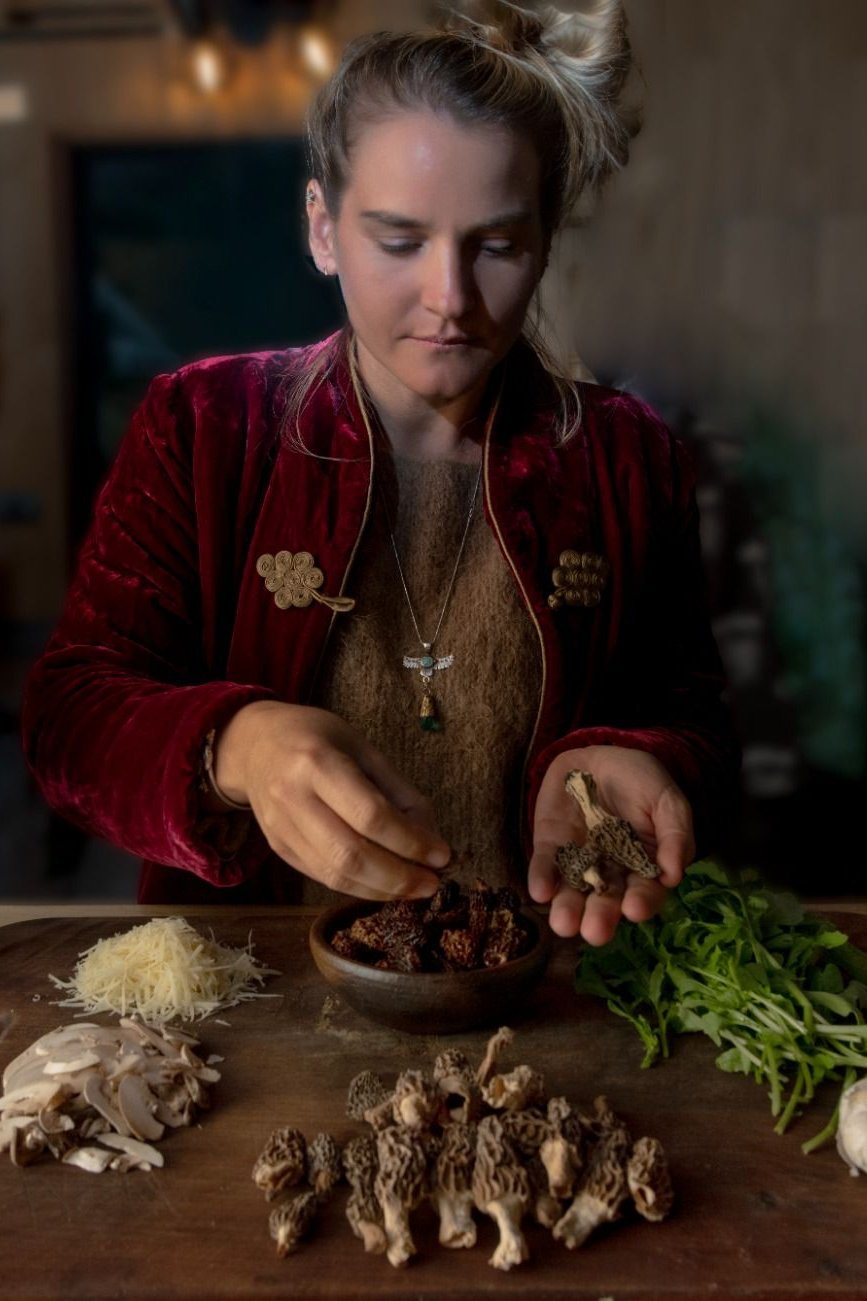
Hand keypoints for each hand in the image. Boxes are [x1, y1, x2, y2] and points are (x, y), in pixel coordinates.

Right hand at [214, 701, 449, 899]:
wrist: (254, 744)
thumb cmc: (317, 738)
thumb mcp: (362, 748)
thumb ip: (398, 792)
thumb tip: (432, 839)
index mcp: (316, 762)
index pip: (370, 815)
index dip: (410, 841)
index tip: (442, 854)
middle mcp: (292, 797)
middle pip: (350, 854)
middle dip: (399, 876)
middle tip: (432, 883)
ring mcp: (280, 827)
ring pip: (335, 874)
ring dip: (381, 890)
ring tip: (414, 888)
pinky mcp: (277, 848)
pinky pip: (323, 877)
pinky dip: (359, 887)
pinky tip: (385, 885)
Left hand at [529, 745, 693, 944]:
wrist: (601, 756)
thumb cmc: (641, 782)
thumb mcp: (667, 801)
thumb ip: (675, 835)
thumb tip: (674, 875)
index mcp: (643, 867)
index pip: (644, 892)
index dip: (641, 902)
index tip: (635, 910)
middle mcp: (610, 873)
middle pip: (606, 901)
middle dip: (600, 918)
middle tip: (595, 932)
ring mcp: (578, 862)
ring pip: (572, 892)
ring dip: (567, 909)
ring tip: (563, 924)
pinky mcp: (550, 847)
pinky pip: (545, 865)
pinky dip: (541, 878)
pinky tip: (540, 891)